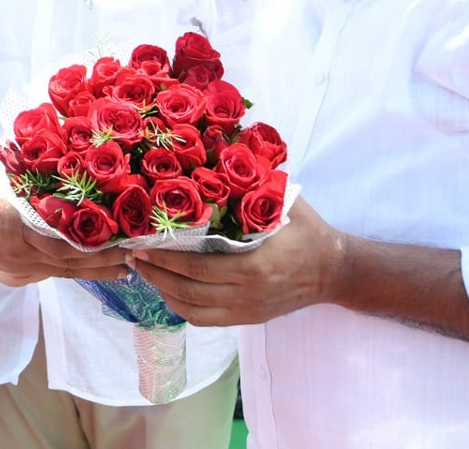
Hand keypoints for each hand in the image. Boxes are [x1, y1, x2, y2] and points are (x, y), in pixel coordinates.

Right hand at [0, 185, 128, 282]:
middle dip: (107, 257)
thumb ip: (34, 177)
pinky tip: (98, 272)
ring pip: (68, 270)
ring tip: (126, 268)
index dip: (97, 236)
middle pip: (74, 257)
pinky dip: (79, 273)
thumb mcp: (5, 180)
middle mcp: (26, 249)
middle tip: (136, 253)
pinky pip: (55, 274)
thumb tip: (65, 155)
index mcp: (21, 223)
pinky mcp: (20, 271)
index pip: (66, 234)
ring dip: (98, 270)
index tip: (124, 231)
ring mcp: (23, 264)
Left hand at [129, 196, 342, 325]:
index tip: (142, 246)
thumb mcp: (286, 202)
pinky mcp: (249, 318)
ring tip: (144, 273)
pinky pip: (207, 320)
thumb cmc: (308, 231)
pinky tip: (169, 290)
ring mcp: (248, 310)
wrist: (335, 270)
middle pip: (189, 291)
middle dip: (156, 274)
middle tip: (133, 257)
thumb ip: (256, 184)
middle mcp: (248, 293)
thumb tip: (223, 149)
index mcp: (255, 265)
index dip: (166, 260)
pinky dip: (183, 307)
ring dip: (165, 292)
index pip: (198, 267)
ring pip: (194, 310)